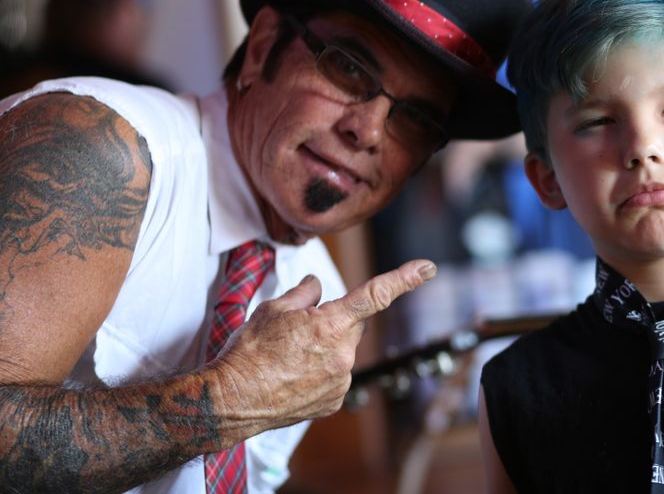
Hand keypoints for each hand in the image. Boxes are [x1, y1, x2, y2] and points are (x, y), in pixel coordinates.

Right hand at [208, 258, 436, 436]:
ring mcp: (341, 380)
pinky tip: (293, 376)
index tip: (427, 267)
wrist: (232, 399)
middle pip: (351, 326)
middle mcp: (343, 354)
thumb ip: (305, 292)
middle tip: (297, 331)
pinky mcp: (334, 401)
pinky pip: (335, 376)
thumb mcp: (273, 308)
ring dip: (324, 349)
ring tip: (288, 358)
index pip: (376, 294)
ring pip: (342, 352)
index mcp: (331, 324)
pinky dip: (320, 372)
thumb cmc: (250, 350)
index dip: (405, 278)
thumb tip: (318, 286)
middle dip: (333, 322)